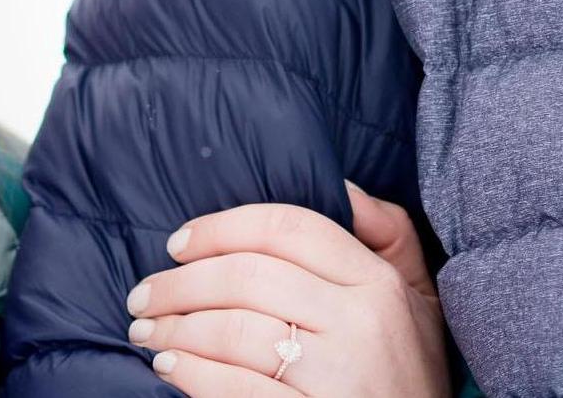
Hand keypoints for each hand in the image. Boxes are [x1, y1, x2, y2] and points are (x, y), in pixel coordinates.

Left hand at [125, 183, 450, 396]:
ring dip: (176, 327)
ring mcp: (338, 377)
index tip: (178, 242)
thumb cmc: (408, 370)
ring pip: (235, 330)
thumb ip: (386, 233)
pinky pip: (237, 389)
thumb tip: (339, 184)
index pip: (288, 228)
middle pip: (250, 276)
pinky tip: (170, 367)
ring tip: (147, 331)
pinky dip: (193, 374)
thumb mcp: (418, 296)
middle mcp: (360, 322)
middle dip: (182, 282)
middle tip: (144, 293)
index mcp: (377, 281)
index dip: (223, 227)